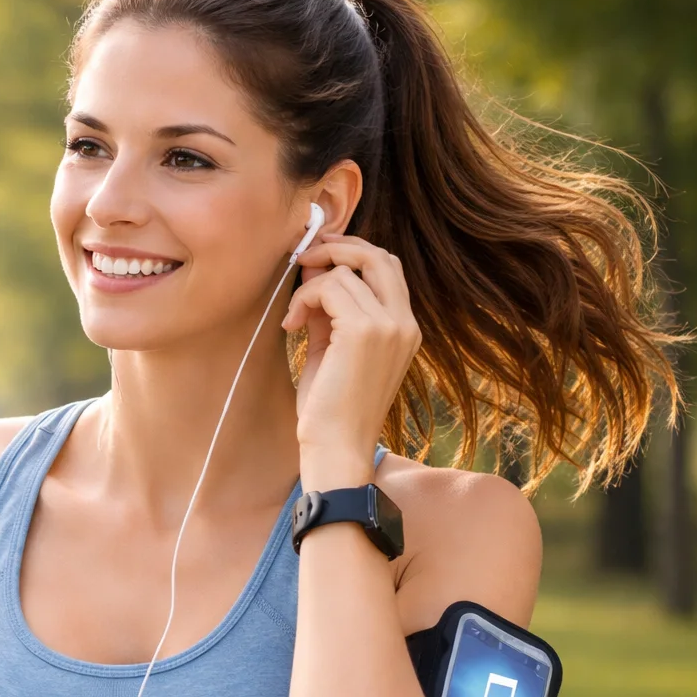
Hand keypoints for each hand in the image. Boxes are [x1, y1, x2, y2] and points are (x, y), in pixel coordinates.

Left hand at [282, 234, 421, 480]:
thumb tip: (314, 267)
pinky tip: (291, 326)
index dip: (352, 253)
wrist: (337, 448)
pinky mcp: (364, 330)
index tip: (318, 258)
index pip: (387, 268)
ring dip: (310, 286)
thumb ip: (330, 308)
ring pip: (345, 272)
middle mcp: (405, 323)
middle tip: (303, 259)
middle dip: (337, 248)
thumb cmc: (332, 409)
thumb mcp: (332, 349)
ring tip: (294, 317)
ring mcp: (389, 325)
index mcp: (405, 329)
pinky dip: (304, 298)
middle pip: (378, 256)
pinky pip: (329, 287)